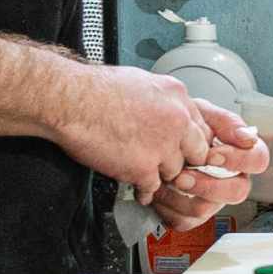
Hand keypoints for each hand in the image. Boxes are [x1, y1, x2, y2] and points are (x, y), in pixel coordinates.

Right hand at [54, 63, 218, 194]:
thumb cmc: (95, 88)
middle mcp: (176, 119)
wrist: (70, 101)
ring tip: (150, 176)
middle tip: (171, 164)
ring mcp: (163, 145)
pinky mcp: (144, 167)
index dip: (192, 141)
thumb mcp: (141, 82)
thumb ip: (161, 99)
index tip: (187, 149)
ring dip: (162, 175)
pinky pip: (153, 188)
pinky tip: (139, 190)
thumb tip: (164, 109)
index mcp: (177, 95)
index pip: (202, 126)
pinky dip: (145, 192)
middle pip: (197, 151)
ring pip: (176, 171)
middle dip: (184, 160)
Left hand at [148, 107, 266, 229]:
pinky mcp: (191, 215)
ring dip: (181, 196)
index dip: (238, 160)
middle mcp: (231, 179)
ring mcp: (213, 199)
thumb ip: (225, 121)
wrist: (153, 135)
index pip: (257, 160)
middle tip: (183, 175)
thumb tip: (247, 137)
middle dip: (207, 185)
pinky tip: (159, 191)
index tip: (213, 155)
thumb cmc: (181, 123)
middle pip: (237, 192)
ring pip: (206, 209)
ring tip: (165, 180)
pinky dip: (166, 207)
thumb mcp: (203, 113)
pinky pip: (184, 221)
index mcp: (240, 154)